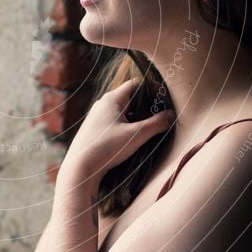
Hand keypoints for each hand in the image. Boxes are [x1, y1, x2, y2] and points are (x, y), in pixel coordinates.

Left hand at [60, 78, 174, 183]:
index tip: (164, 98)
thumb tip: (171, 115)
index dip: (152, 88)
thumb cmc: (107, 148)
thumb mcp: (136, 135)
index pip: (136, 84)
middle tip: (161, 114)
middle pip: (130, 96)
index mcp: (112, 99)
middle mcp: (103, 104)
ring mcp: (97, 116)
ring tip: (150, 126)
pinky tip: (134, 136)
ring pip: (123, 110)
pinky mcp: (95, 128)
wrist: (80, 167)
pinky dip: (127, 124)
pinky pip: (115, 120)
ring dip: (137, 116)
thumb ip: (156, 124)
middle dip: (147, 104)